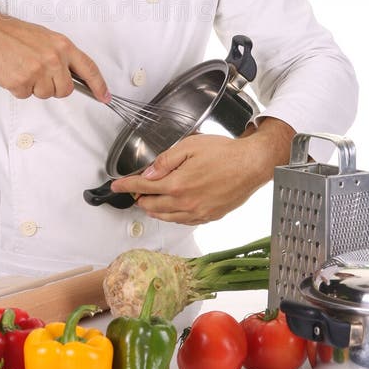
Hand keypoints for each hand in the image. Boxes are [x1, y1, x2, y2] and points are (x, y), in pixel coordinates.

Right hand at [0, 0, 109, 101]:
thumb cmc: (13, 34)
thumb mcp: (44, 37)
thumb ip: (60, 55)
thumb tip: (70, 74)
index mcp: (62, 45)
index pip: (88, 68)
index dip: (99, 85)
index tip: (104, 97)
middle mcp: (53, 58)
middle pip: (65, 90)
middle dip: (54, 88)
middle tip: (38, 74)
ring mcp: (38, 71)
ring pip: (46, 94)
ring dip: (34, 88)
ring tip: (23, 68)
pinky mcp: (22, 82)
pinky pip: (26, 95)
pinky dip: (19, 88)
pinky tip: (13, 72)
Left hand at [110, 118, 294, 224]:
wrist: (252, 165)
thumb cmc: (224, 153)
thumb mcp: (190, 146)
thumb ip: (166, 161)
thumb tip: (148, 173)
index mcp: (178, 184)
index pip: (143, 187)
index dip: (126, 186)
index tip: (116, 186)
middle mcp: (186, 203)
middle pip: (151, 206)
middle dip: (139, 198)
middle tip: (134, 189)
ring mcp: (198, 213)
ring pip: (166, 217)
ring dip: (153, 209)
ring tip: (148, 200)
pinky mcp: (209, 217)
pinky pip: (182, 221)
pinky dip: (171, 216)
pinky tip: (171, 209)